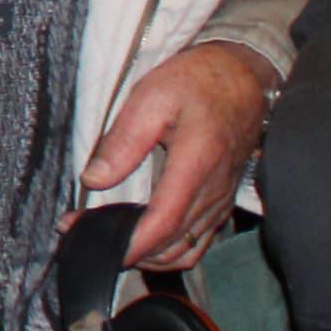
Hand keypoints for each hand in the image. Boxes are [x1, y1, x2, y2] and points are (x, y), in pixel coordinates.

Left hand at [86, 39, 271, 266]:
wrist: (243, 76)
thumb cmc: (198, 81)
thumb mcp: (152, 96)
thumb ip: (123, 141)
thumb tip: (94, 180)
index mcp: (197, 163)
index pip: (165, 222)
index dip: (132, 244)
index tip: (98, 246)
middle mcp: (214, 190)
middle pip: (173, 243)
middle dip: (129, 250)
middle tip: (87, 235)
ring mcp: (221, 200)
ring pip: (186, 249)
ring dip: (149, 255)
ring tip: (111, 238)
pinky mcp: (222, 202)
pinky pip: (198, 241)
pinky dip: (170, 249)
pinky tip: (143, 238)